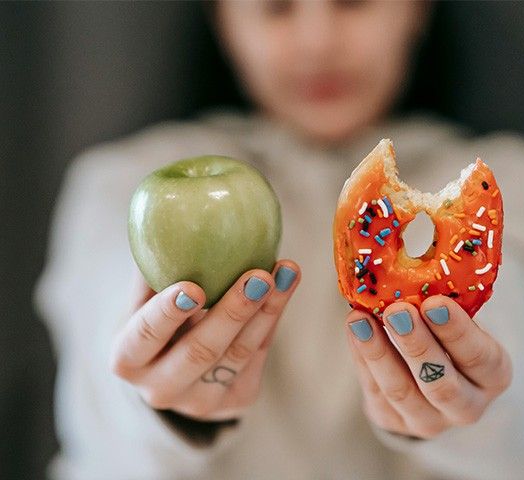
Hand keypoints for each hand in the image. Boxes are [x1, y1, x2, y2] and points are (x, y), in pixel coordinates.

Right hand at [110, 260, 299, 420]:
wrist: (174, 370)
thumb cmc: (157, 320)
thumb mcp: (143, 300)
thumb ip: (154, 268)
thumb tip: (167, 215)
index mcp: (128, 360)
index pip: (145, 337)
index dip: (167, 313)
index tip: (193, 287)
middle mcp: (160, 389)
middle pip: (200, 351)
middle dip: (233, 312)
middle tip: (258, 276)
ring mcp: (200, 402)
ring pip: (238, 354)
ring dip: (266, 310)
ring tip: (286, 272)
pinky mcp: (236, 401)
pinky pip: (259, 355)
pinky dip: (272, 317)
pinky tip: (285, 287)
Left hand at [345, 295, 511, 438]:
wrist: (432, 380)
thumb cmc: (449, 337)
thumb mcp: (460, 322)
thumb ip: (446, 304)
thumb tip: (417, 266)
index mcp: (493, 375)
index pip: (480, 357)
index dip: (457, 331)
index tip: (435, 302)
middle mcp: (467, 406)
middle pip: (441, 383)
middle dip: (417, 345)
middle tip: (397, 310)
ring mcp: (429, 421)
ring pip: (401, 391)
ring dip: (378, 352)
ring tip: (360, 319)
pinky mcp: (393, 423)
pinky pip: (375, 391)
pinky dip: (362, 357)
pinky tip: (354, 329)